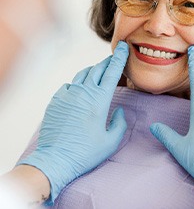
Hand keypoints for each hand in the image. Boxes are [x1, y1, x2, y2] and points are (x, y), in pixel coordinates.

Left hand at [18, 41, 128, 204]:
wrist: (55, 160)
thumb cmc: (85, 153)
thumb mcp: (111, 141)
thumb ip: (120, 123)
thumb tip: (119, 111)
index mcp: (99, 100)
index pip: (112, 73)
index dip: (120, 58)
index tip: (124, 48)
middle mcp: (83, 92)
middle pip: (97, 69)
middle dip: (108, 62)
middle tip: (114, 59)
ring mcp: (68, 94)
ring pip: (83, 74)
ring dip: (93, 71)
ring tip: (99, 73)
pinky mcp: (56, 100)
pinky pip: (70, 85)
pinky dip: (78, 83)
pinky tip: (81, 90)